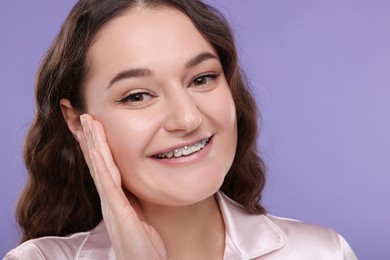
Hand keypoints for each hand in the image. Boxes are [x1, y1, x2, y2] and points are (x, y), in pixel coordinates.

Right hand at [77, 114, 166, 259]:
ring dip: (94, 143)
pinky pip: (108, 185)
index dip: (97, 143)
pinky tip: (95, 150)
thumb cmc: (143, 244)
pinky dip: (101, 166)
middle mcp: (109, 198)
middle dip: (90, 137)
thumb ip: (135, 198)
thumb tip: (138, 183)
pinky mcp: (118, 213)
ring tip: (88, 121)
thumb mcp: (140, 214)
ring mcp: (112, 205)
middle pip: (97, 161)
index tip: (93, 123)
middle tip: (84, 113)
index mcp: (115, 197)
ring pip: (100, 167)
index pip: (103, 164)